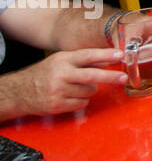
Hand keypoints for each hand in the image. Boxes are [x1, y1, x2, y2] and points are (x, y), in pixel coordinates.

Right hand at [13, 48, 127, 116]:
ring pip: (89, 91)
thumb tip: (109, 59)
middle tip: (123, 77)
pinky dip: (82, 100)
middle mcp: (60, 75)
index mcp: (63, 60)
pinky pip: (82, 103)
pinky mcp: (57, 105)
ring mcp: (58, 91)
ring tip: (77, 86)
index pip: (88, 56)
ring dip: (90, 89)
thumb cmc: (45, 73)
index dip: (105, 55)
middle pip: (91, 76)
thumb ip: (84, 60)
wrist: (19, 91)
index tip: (120, 55)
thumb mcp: (61, 61)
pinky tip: (71, 96)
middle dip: (110, 77)